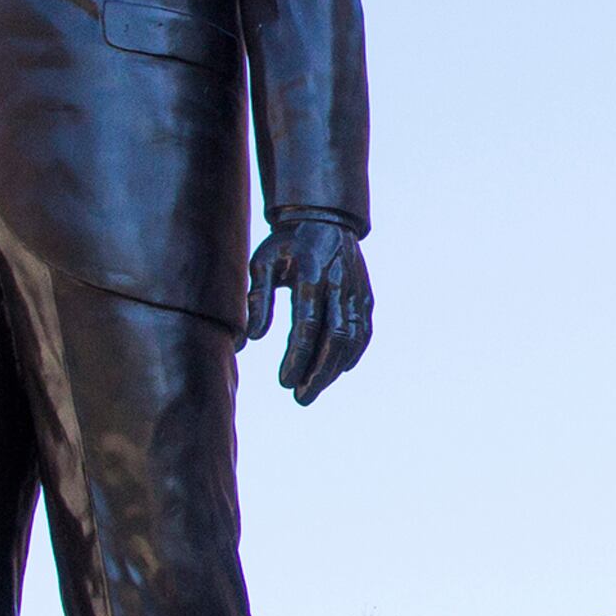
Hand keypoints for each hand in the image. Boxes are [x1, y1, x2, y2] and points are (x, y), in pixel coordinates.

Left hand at [242, 217, 372, 405]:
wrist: (323, 219)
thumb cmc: (286, 245)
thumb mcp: (263, 264)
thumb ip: (257, 300)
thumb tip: (250, 341)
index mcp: (312, 274)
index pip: (307, 325)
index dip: (297, 357)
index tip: (284, 381)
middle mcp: (339, 284)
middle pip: (335, 338)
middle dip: (318, 373)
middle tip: (300, 397)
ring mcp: (357, 291)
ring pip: (353, 339)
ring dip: (334, 369)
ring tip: (313, 389)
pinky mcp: (365, 297)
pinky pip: (363, 332)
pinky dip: (353, 354)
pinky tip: (337, 371)